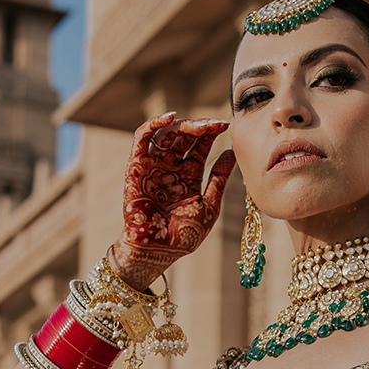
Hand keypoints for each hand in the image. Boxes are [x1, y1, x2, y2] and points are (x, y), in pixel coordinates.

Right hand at [110, 113, 235, 290]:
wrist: (158, 250)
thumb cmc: (184, 235)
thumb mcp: (209, 206)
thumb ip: (219, 180)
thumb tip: (232, 154)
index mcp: (189, 175)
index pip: (200, 145)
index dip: (212, 132)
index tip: (226, 125)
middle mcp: (171, 167)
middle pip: (185, 136)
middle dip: (200, 127)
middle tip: (216, 124)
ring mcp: (153, 165)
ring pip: (166, 133)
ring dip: (183, 124)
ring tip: (200, 126)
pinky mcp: (136, 165)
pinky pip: (142, 138)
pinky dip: (153, 124)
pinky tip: (170, 118)